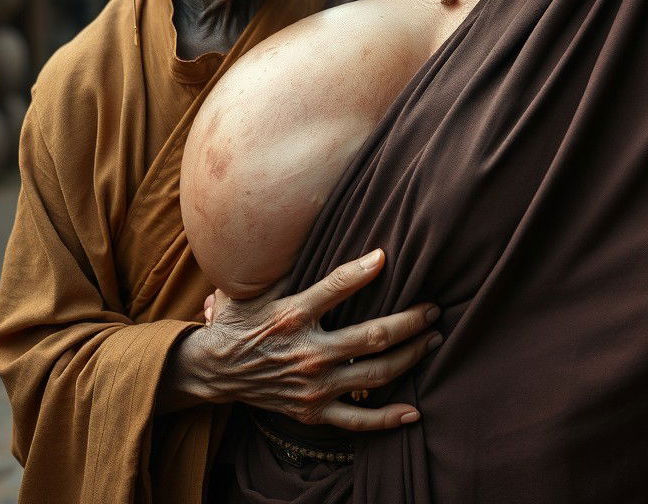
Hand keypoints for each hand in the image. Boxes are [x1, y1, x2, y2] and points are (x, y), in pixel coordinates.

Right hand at [160, 249, 440, 430]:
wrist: (213, 371)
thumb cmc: (240, 320)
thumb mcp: (253, 288)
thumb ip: (283, 265)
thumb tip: (312, 226)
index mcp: (292, 315)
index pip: (336, 287)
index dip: (363, 270)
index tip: (387, 256)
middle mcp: (307, 352)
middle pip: (371, 337)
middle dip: (410, 321)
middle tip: (433, 309)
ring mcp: (313, 386)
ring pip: (375, 375)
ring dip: (411, 357)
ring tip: (434, 340)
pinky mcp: (313, 411)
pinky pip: (357, 421)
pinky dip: (388, 418)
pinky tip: (415, 410)